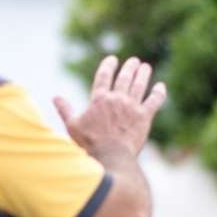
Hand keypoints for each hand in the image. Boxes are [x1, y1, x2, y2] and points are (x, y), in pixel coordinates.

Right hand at [53, 55, 167, 158]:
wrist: (110, 157)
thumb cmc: (89, 144)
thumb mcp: (72, 126)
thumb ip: (65, 109)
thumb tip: (55, 97)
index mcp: (99, 99)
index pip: (104, 76)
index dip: (109, 65)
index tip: (113, 59)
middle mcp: (117, 99)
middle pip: (125, 77)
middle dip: (130, 67)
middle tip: (134, 61)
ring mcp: (132, 107)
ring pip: (140, 85)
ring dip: (143, 74)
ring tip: (145, 67)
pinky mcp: (144, 117)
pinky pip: (154, 101)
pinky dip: (159, 93)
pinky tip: (160, 86)